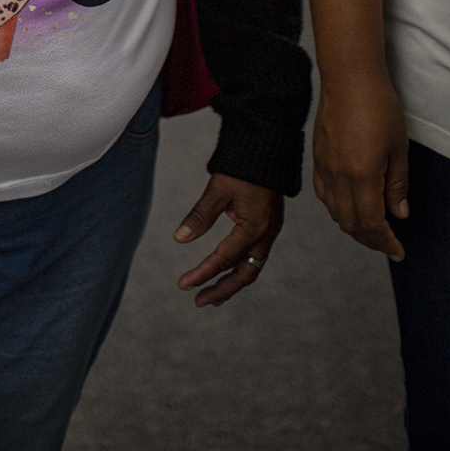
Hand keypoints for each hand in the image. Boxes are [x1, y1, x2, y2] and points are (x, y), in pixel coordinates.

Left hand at [174, 174, 283, 305]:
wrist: (266, 148)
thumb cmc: (241, 167)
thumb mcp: (217, 190)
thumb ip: (200, 216)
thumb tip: (179, 239)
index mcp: (255, 227)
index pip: (224, 259)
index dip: (203, 273)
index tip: (183, 285)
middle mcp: (266, 234)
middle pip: (244, 274)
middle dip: (221, 290)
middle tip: (198, 302)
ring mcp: (270, 231)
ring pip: (251, 268)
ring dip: (231, 283)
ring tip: (211, 296)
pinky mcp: (268, 226)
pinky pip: (254, 257)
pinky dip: (239, 268)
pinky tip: (226, 272)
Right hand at [313, 72, 408, 260]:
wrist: (349, 77)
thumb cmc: (378, 106)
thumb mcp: (398, 147)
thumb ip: (397, 184)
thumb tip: (399, 214)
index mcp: (362, 174)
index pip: (371, 223)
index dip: (385, 242)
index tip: (398, 251)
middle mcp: (338, 175)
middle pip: (350, 223)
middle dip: (370, 240)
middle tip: (388, 244)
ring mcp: (324, 165)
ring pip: (334, 211)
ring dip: (353, 226)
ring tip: (371, 227)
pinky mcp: (317, 156)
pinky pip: (323, 193)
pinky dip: (336, 207)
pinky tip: (349, 204)